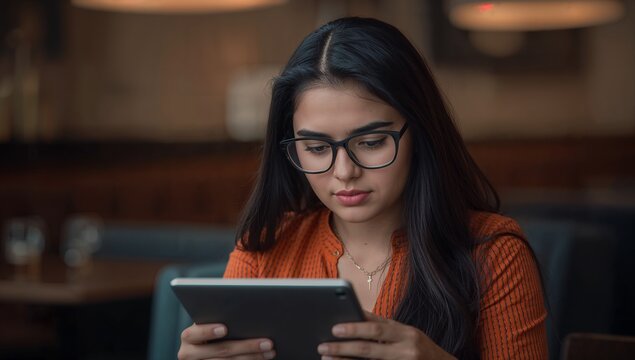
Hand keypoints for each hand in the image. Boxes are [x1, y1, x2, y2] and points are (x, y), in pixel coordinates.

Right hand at [178, 323, 275, 359]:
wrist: (208, 352)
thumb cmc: (216, 329)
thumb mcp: (213, 323)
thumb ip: (223, 318)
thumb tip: (246, 310)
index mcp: (189, 336)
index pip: (195, 333)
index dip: (209, 331)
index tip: (224, 328)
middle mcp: (189, 354)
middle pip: (220, 350)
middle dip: (247, 345)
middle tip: (268, 341)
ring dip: (252, 357)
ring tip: (270, 351)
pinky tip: (261, 359)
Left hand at [317, 311, 455, 359]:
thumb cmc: (419, 347)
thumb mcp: (405, 332)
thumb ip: (382, 324)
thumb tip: (356, 311)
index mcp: (406, 334)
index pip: (376, 329)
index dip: (354, 328)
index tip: (334, 328)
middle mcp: (406, 351)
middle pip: (369, 349)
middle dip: (343, 348)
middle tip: (322, 345)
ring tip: (327, 358)